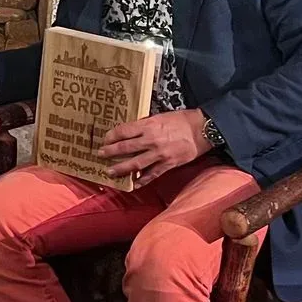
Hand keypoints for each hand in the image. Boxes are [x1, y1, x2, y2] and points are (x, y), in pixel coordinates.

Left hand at [96, 109, 212, 185]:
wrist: (201, 129)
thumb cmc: (180, 120)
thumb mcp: (160, 117)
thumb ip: (145, 125)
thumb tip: (130, 131)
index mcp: (149, 126)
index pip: (124, 131)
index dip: (111, 136)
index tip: (104, 139)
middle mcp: (151, 140)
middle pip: (125, 148)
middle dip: (110, 152)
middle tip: (100, 155)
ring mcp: (159, 154)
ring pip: (135, 164)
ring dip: (121, 168)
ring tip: (110, 171)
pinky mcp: (168, 164)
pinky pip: (152, 175)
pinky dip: (142, 180)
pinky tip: (134, 184)